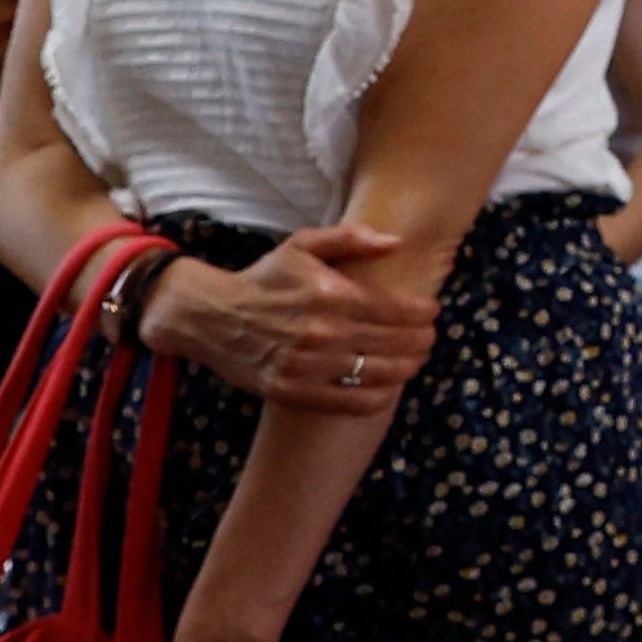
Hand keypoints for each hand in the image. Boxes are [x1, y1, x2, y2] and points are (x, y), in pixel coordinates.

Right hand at [143, 228, 434, 408]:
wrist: (210, 317)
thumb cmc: (265, 278)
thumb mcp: (302, 245)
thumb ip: (351, 238)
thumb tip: (397, 242)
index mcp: (330, 294)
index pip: (399, 309)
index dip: (425, 312)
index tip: (431, 311)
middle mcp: (322, 332)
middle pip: (397, 342)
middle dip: (423, 340)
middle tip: (428, 336)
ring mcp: (308, 366)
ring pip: (381, 374)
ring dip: (409, 367)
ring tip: (414, 358)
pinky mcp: (294, 392)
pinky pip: (353, 402)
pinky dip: (380, 396)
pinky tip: (387, 384)